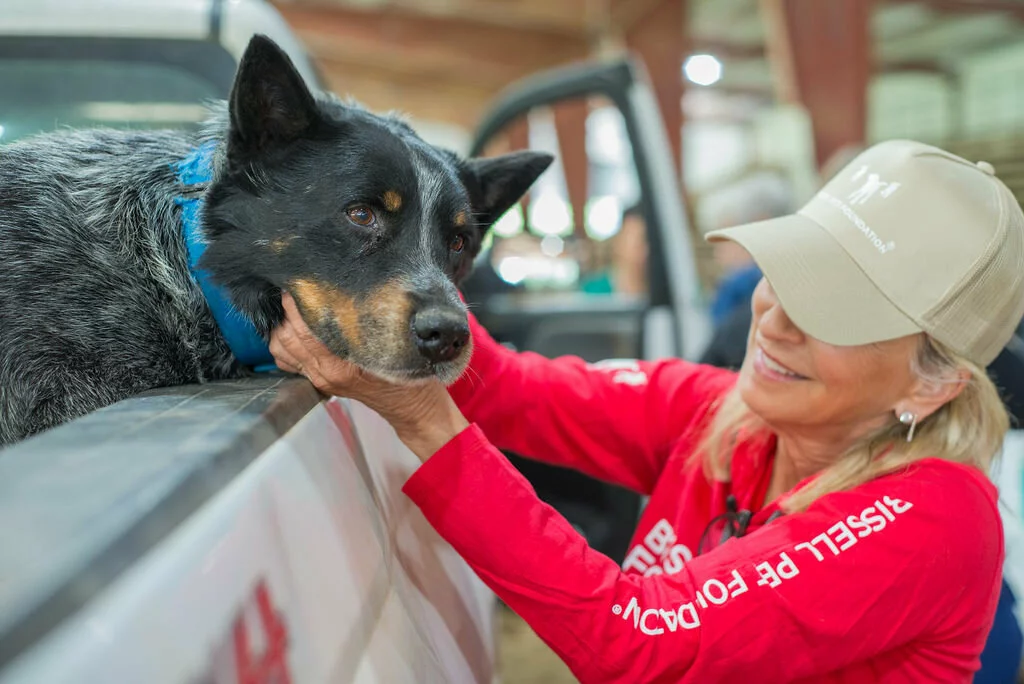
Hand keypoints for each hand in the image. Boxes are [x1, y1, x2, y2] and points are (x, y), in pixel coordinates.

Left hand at [269, 292, 467, 459]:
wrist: (410, 405)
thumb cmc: (407, 374)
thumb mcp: (392, 344)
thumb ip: (365, 323)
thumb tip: (344, 293)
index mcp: (341, 366)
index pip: (305, 331)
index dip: (296, 306)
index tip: (297, 284)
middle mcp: (325, 373)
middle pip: (287, 338)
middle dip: (286, 313)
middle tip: (294, 291)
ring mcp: (319, 378)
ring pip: (281, 349)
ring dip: (282, 327)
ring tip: (293, 308)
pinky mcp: (317, 380)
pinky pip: (287, 361)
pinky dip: (283, 344)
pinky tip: (294, 330)